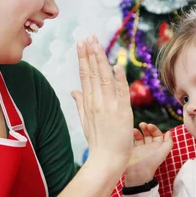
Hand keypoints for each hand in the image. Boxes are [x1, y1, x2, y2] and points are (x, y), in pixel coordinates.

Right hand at [72, 36, 133, 170]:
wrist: (106, 160)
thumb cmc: (97, 143)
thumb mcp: (85, 122)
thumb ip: (80, 104)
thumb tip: (73, 91)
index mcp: (88, 103)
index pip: (85, 76)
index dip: (83, 59)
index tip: (81, 44)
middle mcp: (96, 102)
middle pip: (92, 73)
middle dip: (90, 53)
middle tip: (89, 37)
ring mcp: (109, 106)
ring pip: (104, 78)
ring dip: (101, 60)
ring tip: (98, 44)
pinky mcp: (122, 112)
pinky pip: (121, 92)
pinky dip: (119, 79)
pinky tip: (116, 65)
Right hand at [125, 123, 173, 186]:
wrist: (137, 172)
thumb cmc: (151, 162)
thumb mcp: (163, 152)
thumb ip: (168, 142)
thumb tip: (169, 132)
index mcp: (158, 147)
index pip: (158, 134)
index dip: (154, 129)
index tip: (149, 126)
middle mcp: (150, 147)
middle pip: (150, 134)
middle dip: (147, 128)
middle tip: (143, 124)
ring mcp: (141, 148)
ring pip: (142, 136)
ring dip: (141, 130)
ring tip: (137, 127)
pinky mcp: (134, 150)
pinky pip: (134, 140)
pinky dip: (134, 134)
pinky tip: (133, 132)